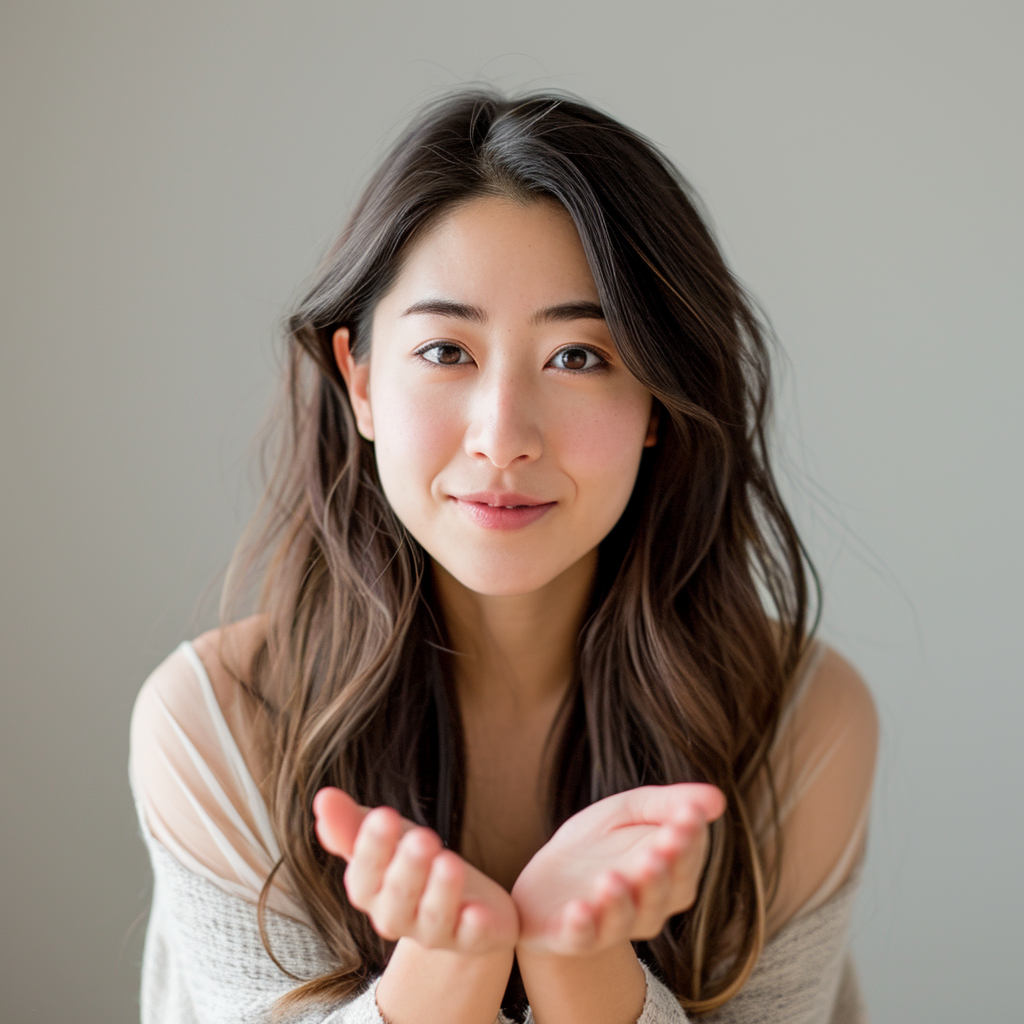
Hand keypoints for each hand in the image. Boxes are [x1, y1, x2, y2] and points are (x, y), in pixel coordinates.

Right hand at [313, 787, 519, 954]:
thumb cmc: (416, 864)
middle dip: (407, 869)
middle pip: (397, 900)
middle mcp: (400, 917)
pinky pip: (473, 938)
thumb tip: (322, 797)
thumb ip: (351, 825)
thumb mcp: (387, 839)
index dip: (372, 849)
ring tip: (449, 861)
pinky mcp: (475, 937)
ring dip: (440, 892)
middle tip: (422, 837)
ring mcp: (437, 932)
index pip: (363, 878)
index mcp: (373, 893)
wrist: (465, 904)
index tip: (384, 815)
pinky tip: (477, 912)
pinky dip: (474, 927)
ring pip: (434, 918)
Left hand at [510, 783, 725, 955]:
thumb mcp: (629, 811)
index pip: (686, 860)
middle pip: (661, 896)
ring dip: (620, 902)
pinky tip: (578, 910)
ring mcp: (607, 924)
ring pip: (624, 920)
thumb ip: (667, 804)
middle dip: (660, 874)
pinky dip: (581, 926)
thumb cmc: (599, 844)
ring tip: (611, 878)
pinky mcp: (570, 934)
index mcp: (667, 876)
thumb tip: (718, 798)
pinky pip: (580, 937)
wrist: (547, 882)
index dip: (689, 839)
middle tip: (658, 850)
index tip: (688, 814)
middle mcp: (645, 907)